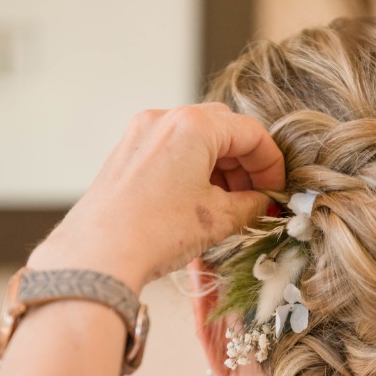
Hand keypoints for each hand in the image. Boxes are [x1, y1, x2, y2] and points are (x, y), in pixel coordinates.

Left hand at [29, 104, 284, 291]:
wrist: (99, 255)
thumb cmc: (154, 232)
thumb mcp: (218, 219)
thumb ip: (250, 204)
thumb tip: (262, 202)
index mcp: (193, 125)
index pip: (250, 133)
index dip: (271, 163)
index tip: (276, 190)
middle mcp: (164, 120)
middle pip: (223, 130)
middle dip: (245, 164)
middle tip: (255, 198)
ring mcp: (140, 135)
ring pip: (196, 140)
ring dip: (219, 168)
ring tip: (228, 206)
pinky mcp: (126, 154)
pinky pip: (171, 151)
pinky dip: (193, 170)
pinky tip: (198, 204)